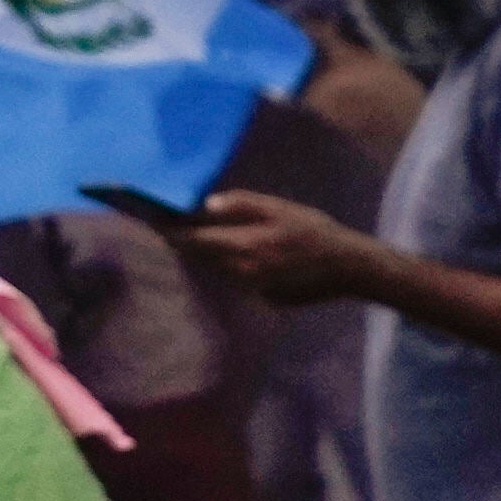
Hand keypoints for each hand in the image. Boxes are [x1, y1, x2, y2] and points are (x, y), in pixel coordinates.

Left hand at [182, 194, 390, 309]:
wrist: (349, 267)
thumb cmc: (315, 232)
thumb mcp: (280, 208)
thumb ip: (242, 204)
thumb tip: (206, 204)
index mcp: (240, 247)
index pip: (191, 240)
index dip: (168, 229)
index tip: (151, 218)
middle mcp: (240, 272)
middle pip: (200, 256)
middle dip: (185, 239)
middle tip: (170, 222)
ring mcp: (252, 288)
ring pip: (219, 267)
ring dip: (210, 252)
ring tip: (206, 234)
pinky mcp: (264, 296)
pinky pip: (240, 277)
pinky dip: (236, 264)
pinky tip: (251, 253)